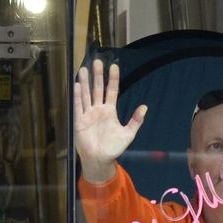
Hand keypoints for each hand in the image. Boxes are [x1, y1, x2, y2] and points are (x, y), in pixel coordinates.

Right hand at [73, 62, 146, 186]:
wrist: (99, 160)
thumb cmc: (113, 148)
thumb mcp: (128, 134)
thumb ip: (135, 121)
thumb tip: (145, 107)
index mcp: (110, 111)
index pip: (112, 91)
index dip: (113, 79)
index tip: (114, 66)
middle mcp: (98, 110)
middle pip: (98, 89)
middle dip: (98, 76)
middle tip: (98, 61)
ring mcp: (88, 114)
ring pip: (86, 95)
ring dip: (85, 82)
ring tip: (85, 69)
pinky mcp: (79, 121)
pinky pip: (78, 106)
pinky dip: (77, 96)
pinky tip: (77, 85)